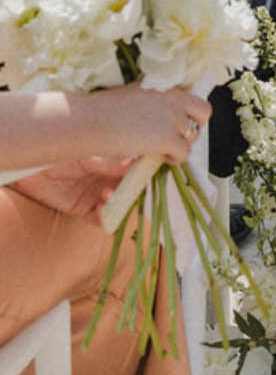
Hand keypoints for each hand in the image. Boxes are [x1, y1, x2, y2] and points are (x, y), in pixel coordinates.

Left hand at [10, 159, 131, 225]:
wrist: (30, 170)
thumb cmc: (59, 154)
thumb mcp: (86, 156)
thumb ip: (109, 162)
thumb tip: (134, 163)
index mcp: (112, 159)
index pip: (134, 167)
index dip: (142, 172)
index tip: (146, 174)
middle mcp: (107, 177)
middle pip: (129, 189)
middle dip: (130, 191)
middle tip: (126, 189)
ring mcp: (96, 194)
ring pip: (118, 205)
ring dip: (118, 204)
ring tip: (106, 195)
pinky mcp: (84, 210)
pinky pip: (101, 219)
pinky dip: (106, 219)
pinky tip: (102, 210)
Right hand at [81, 84, 212, 165]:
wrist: (91, 120)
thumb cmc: (102, 109)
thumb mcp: (133, 95)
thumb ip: (151, 100)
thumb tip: (155, 114)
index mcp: (165, 85)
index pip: (195, 97)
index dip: (190, 113)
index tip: (178, 123)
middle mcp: (174, 98)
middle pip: (203, 113)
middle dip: (193, 127)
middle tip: (174, 138)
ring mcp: (173, 117)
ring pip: (193, 135)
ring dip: (180, 144)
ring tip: (162, 150)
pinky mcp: (168, 138)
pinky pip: (184, 153)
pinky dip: (175, 159)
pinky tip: (159, 158)